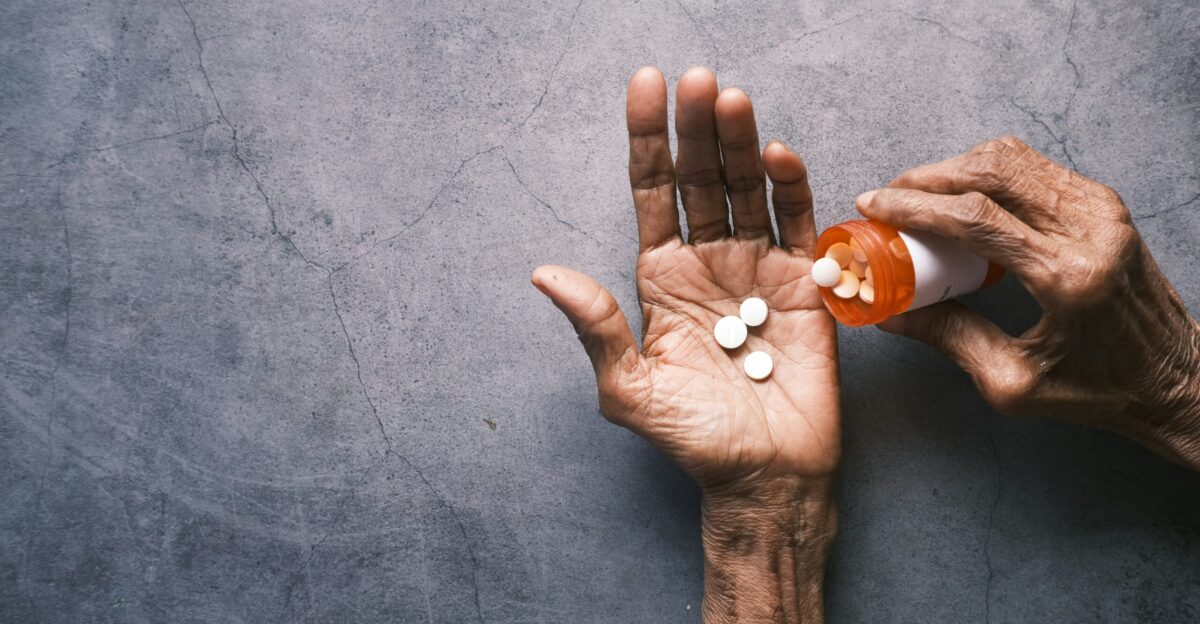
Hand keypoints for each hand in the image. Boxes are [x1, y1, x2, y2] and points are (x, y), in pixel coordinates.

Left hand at [532, 67, 838, 621]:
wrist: (764, 473)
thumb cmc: (693, 437)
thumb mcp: (629, 388)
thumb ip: (596, 327)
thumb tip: (544, 272)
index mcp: (660, 277)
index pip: (652, 192)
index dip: (648, 139)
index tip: (644, 86)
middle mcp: (707, 260)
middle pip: (700, 178)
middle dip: (695, 128)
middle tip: (697, 79)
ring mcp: (757, 266)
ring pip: (746, 189)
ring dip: (740, 143)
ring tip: (732, 100)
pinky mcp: (804, 282)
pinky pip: (796, 223)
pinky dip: (791, 187)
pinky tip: (778, 155)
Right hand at [857, 136, 1199, 468]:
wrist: (1175, 379)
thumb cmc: (1101, 388)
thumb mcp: (1013, 382)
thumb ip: (950, 338)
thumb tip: (892, 314)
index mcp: (1066, 276)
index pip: (975, 217)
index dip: (914, 204)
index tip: (874, 204)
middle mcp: (1089, 231)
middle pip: (991, 170)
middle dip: (928, 177)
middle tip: (889, 196)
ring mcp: (1102, 210)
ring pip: (1012, 158)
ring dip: (956, 167)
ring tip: (920, 194)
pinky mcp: (1105, 205)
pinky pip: (1034, 168)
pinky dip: (988, 173)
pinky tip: (963, 197)